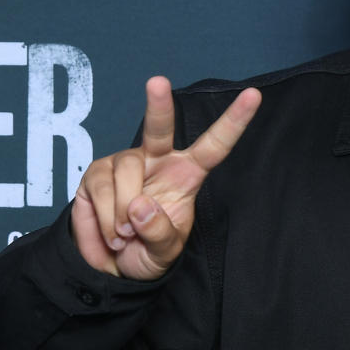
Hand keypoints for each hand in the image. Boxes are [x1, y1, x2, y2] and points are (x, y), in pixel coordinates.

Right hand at [70, 76, 260, 279]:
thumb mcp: (165, 252)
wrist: (113, 267)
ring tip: (126, 234)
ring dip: (124, 214)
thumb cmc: (149, 251)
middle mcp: (157, 160)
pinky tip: (112, 233)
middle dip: (159, 105)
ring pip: (126, 172)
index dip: (234, 121)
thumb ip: (160, 233)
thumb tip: (139, 205)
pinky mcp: (96, 173)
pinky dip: (106, 220)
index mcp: (187, 173)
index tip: (254, 95)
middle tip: (158, 82)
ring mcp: (125, 163)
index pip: (215, 145)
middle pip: (160, 128)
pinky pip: (102, 189)